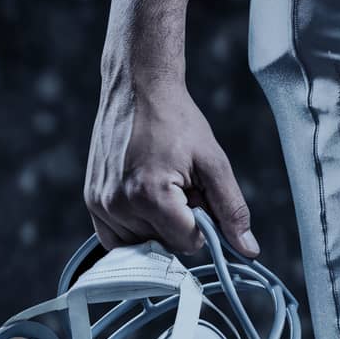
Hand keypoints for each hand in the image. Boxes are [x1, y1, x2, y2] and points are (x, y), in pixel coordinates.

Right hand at [84, 72, 257, 256]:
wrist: (137, 89)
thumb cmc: (176, 120)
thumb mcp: (213, 162)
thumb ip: (231, 209)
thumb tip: (248, 249)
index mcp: (152, 197)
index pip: (188, 243)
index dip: (201, 222)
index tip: (197, 193)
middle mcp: (119, 205)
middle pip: (164, 245)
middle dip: (177, 222)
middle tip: (176, 185)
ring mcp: (101, 204)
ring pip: (141, 243)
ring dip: (154, 224)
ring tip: (157, 186)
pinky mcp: (91, 200)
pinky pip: (115, 237)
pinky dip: (133, 226)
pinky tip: (141, 197)